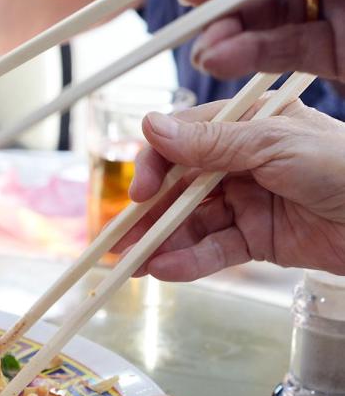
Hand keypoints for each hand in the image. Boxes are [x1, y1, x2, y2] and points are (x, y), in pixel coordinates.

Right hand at [114, 98, 344, 280]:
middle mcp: (243, 162)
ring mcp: (248, 201)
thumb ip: (211, 142)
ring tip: (135, 262)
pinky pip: (215, 250)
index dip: (155, 165)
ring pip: (192, 222)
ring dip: (162, 241)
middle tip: (120, 237)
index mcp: (248, 126)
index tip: (140, 191)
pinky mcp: (258, 238)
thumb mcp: (274, 145)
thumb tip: (152, 127)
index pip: (184, 139)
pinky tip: (166, 269)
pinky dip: (189, 260)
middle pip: (180, 186)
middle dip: (148, 212)